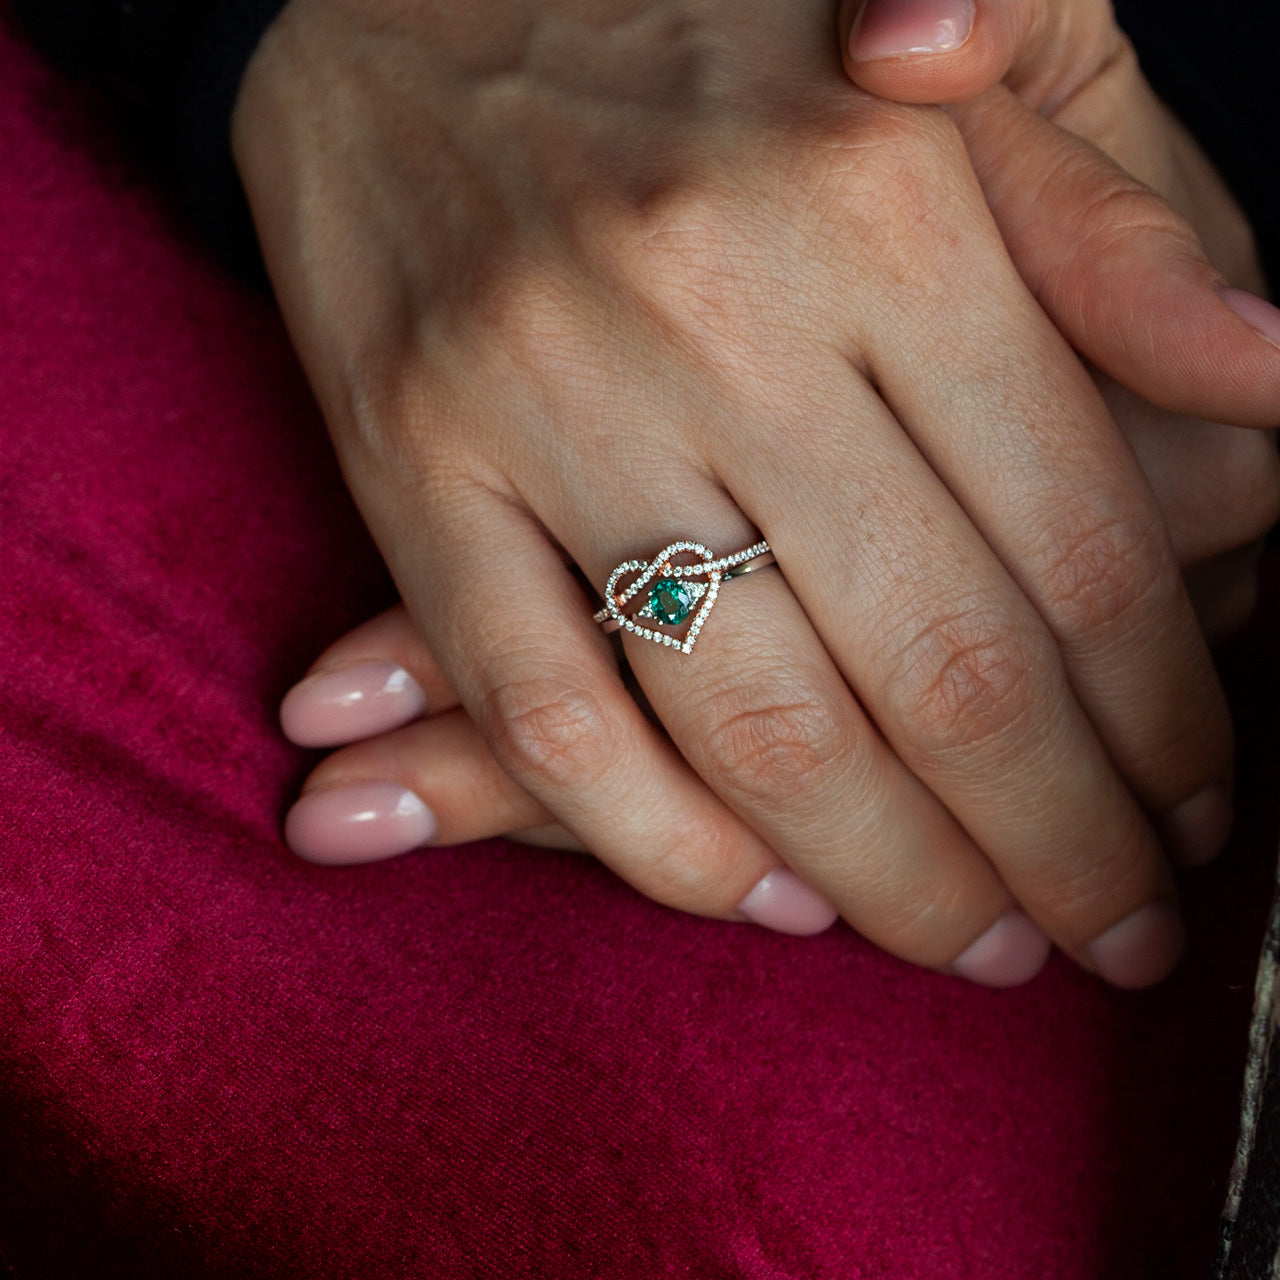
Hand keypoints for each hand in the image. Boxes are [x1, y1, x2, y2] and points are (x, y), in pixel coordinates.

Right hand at [239, 0, 1259, 988]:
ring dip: (889, 875)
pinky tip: (754, 898)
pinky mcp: (415, 464)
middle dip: (1059, 839)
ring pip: (756, 721)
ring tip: (972, 942)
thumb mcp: (935, 79)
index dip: (1160, 711)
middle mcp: (724, 314)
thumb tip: (1269, 380)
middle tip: (1112, 930)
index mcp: (886, 207)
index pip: (1078, 536)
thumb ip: (1106, 229)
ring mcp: (550, 399)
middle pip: (941, 663)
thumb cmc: (686, 24)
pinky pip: (548, 712)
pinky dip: (657, 844)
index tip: (1191, 809)